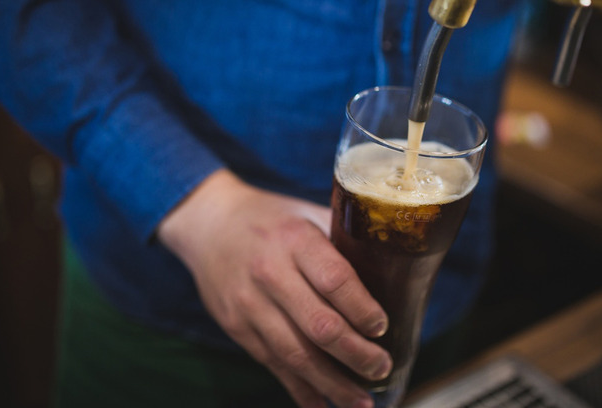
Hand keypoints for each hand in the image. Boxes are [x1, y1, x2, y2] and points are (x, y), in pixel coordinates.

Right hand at [158, 169, 391, 407]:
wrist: (208, 223)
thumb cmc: (270, 218)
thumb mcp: (306, 213)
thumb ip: (342, 240)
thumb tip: (393, 269)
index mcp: (295, 240)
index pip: (335, 280)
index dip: (362, 309)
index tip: (382, 326)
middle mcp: (271, 273)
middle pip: (320, 326)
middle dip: (357, 355)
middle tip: (381, 367)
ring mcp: (250, 304)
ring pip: (296, 355)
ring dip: (333, 384)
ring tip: (362, 402)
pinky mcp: (237, 327)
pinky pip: (273, 366)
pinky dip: (301, 391)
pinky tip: (323, 406)